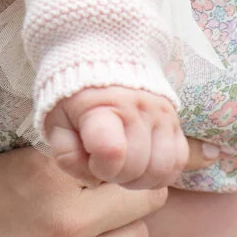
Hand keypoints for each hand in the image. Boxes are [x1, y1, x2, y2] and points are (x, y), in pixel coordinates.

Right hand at [0, 149, 167, 236]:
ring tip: (93, 210)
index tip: (118, 140)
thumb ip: (50, 156)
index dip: (122, 146)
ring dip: (125, 222)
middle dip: (134, 184)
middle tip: (112, 174)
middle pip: (147, 197)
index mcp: (43, 172)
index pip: (121, 153)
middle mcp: (65, 220)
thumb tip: (96, 142)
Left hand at [45, 86, 188, 188]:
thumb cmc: (75, 96)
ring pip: (163, 168)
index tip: (92, 161)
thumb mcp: (57, 120)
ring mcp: (161, 113)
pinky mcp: (175, 120)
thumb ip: (66, 152)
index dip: (101, 168)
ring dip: (142, 179)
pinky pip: (179, 160)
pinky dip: (162, 173)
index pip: (112, 152)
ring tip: (125, 168)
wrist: (101, 58)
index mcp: (103, 105)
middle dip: (119, 177)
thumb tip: (92, 176)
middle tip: (106, 166)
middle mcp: (138, 107)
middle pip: (139, 167)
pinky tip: (143, 166)